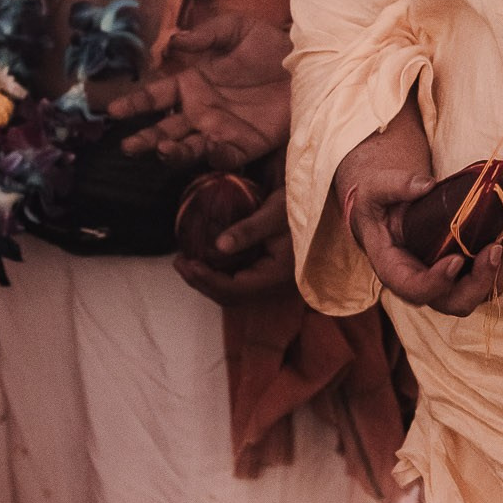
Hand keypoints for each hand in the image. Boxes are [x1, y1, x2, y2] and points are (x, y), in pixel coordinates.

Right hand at [110, 2, 289, 166]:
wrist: (309, 65)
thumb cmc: (270, 46)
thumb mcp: (237, 29)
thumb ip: (207, 35)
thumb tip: (174, 40)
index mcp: (192, 84)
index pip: (155, 96)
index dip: (134, 103)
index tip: (113, 110)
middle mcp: (200, 111)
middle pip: (165, 129)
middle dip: (146, 139)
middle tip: (129, 146)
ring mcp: (221, 130)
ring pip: (189, 148)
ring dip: (173, 152)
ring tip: (161, 150)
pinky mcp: (246, 145)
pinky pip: (225, 157)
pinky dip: (215, 157)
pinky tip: (209, 149)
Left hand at [176, 183, 299, 306]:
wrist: (323, 207)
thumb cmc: (301, 206)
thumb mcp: (274, 212)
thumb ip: (248, 230)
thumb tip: (217, 246)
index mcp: (277, 275)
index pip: (235, 289)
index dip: (207, 279)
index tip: (187, 263)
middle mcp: (273, 285)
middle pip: (230, 296)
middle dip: (201, 282)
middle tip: (179, 262)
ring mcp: (270, 281)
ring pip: (232, 291)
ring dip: (207, 279)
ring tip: (186, 260)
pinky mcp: (266, 273)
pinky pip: (237, 280)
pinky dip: (217, 272)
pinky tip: (204, 256)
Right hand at [346, 153, 502, 317]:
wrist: (389, 208)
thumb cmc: (378, 202)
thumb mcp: (375, 189)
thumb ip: (395, 186)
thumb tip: (426, 185)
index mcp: (395, 270)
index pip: (415, 290)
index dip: (437, 282)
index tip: (456, 260)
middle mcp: (424, 283)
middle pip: (456, 302)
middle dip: (480, 282)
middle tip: (494, 249)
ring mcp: (448, 281)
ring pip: (480, 294)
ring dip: (501, 270)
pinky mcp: (466, 270)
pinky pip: (491, 276)